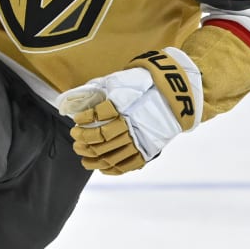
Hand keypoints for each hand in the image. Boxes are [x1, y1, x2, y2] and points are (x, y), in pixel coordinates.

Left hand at [58, 48, 202, 174]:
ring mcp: (139, 140)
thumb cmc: (146, 86)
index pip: (99, 114)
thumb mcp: (122, 80)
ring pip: (110, 153)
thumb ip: (101, 88)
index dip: (84, 118)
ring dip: (92, 155)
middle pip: (101, 136)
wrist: (175, 97)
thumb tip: (78, 95)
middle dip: (83, 137)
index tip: (77, 119)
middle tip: (75, 136)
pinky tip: (100, 167)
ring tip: (81, 153)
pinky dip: (110, 168)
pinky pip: (126, 165)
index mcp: (126, 104)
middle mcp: (131, 123)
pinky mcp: (146, 151)